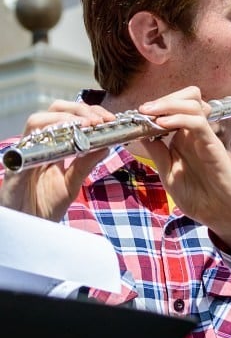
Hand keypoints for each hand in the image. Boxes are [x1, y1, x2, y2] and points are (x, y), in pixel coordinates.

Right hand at [0, 101, 113, 220]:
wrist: (27, 228)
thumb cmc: (45, 206)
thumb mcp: (72, 183)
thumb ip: (86, 164)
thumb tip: (107, 143)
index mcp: (52, 146)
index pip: (68, 117)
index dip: (88, 112)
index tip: (110, 119)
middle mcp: (37, 144)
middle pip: (53, 111)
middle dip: (79, 109)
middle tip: (99, 120)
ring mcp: (24, 154)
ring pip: (37, 121)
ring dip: (64, 119)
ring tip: (86, 125)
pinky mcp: (14, 168)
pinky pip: (25, 148)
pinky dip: (44, 142)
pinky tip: (64, 143)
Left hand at [137, 87, 230, 253]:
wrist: (220, 215)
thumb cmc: (199, 198)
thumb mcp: (169, 175)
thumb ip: (158, 153)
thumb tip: (141, 133)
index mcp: (185, 140)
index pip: (175, 109)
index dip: (157, 106)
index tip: (137, 115)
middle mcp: (196, 135)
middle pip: (188, 99)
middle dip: (164, 99)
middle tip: (144, 109)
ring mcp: (206, 138)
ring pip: (193, 105)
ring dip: (169, 104)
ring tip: (150, 113)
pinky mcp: (214, 145)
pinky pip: (198, 123)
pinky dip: (179, 118)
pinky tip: (163, 124)